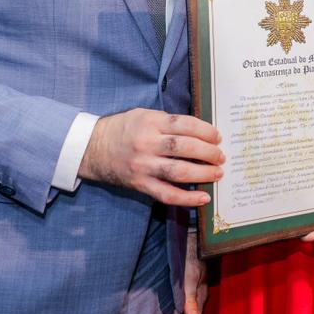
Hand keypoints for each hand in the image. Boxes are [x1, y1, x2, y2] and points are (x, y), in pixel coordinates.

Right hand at [78, 109, 223, 205]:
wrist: (92, 148)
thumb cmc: (123, 129)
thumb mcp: (144, 115)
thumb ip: (168, 122)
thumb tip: (200, 133)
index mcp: (150, 122)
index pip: (184, 124)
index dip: (205, 131)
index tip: (217, 137)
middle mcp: (147, 143)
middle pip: (184, 147)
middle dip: (208, 153)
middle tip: (221, 156)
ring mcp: (143, 165)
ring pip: (178, 171)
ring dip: (202, 174)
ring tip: (218, 173)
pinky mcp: (140, 184)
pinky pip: (166, 194)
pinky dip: (186, 198)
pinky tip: (203, 198)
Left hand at [179, 230, 207, 313]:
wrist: (190, 236)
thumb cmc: (189, 256)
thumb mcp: (188, 278)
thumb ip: (190, 299)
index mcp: (201, 296)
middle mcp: (199, 294)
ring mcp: (194, 287)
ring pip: (186, 310)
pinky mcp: (188, 281)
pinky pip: (183, 300)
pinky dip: (176, 309)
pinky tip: (168, 309)